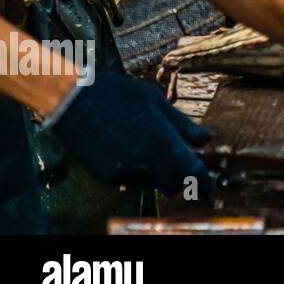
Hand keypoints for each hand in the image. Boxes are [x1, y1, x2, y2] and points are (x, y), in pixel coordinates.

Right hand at [48, 72, 211, 195]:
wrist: (73, 101)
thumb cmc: (119, 95)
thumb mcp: (156, 102)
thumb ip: (183, 125)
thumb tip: (208, 138)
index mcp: (162, 140)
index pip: (193, 172)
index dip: (205, 184)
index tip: (209, 188)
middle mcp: (145, 160)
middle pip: (173, 186)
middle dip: (179, 179)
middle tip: (178, 165)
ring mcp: (124, 171)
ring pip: (151, 185)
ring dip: (156, 174)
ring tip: (146, 146)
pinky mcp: (106, 176)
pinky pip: (130, 181)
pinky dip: (136, 172)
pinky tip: (127, 150)